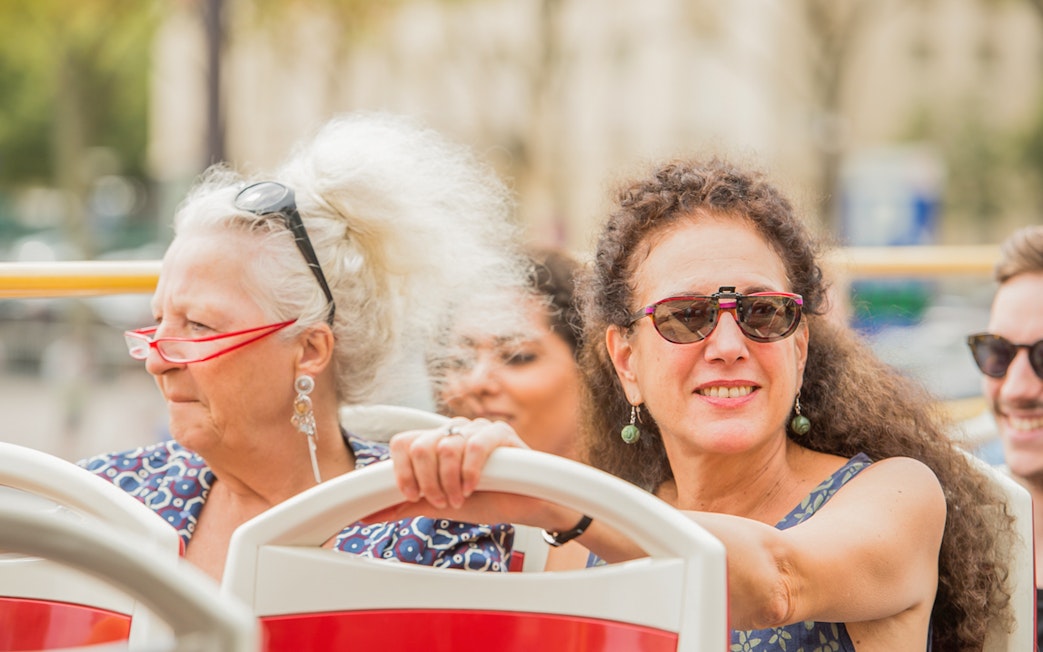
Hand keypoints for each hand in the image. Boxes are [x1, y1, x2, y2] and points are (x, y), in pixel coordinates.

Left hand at [387, 417, 527, 509]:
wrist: (524, 507)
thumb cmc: (485, 500)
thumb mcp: (438, 504)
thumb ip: (404, 505)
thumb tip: (367, 514)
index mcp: (435, 443)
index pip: (402, 443)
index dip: (401, 471)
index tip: (413, 495)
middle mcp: (453, 431)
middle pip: (419, 446)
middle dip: (427, 481)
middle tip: (442, 500)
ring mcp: (476, 428)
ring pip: (444, 447)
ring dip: (449, 481)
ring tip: (460, 498)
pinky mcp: (500, 432)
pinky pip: (474, 445)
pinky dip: (469, 472)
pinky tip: (473, 488)